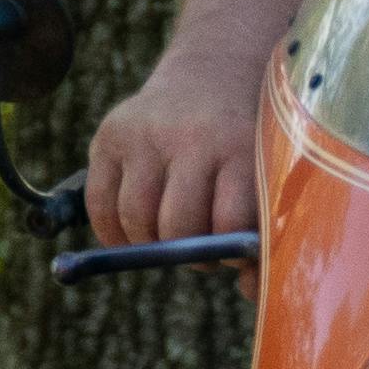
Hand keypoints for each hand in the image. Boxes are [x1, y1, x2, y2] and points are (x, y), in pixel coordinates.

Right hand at [83, 49, 261, 245]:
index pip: (228, 223)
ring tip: (172, 237)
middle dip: (190, 254)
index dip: (230, 253)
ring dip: (152, 246)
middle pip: (178, 226)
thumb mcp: (268, 174)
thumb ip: (266, 235)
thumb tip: (252, 293)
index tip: (233, 253)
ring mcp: (144, 133)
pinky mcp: (109, 135)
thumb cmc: (248, 145)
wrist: (213, 75)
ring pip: (137, 220)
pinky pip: (100, 206)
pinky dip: (114, 234)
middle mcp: (189, 136)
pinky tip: (135, 233)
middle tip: (201, 250)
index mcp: (239, 147)